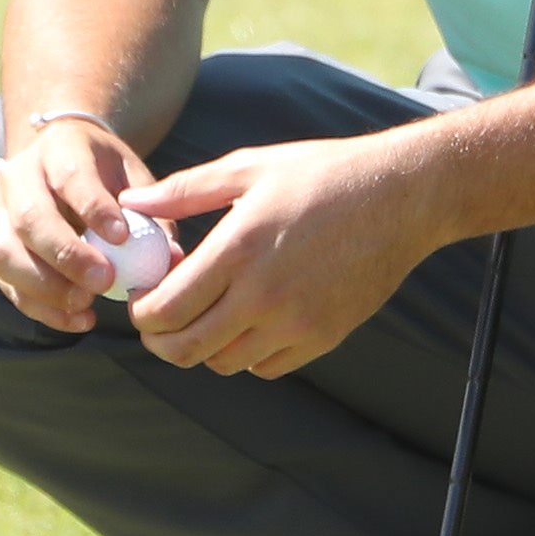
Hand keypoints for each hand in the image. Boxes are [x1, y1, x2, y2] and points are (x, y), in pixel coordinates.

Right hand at [0, 117, 153, 333]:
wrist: (62, 166)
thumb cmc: (107, 177)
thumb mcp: (135, 180)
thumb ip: (155, 216)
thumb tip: (172, 257)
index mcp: (59, 146)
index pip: (70, 175)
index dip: (93, 208)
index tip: (122, 238)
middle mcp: (18, 175)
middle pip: (30, 217)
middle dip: (66, 255)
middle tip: (104, 282)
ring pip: (4, 253)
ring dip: (46, 287)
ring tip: (87, 305)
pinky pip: (7, 284)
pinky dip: (41, 308)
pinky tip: (77, 319)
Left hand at [120, 132, 440, 378]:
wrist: (401, 197)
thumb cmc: (322, 175)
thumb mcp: (249, 168)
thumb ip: (185, 190)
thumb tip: (133, 204)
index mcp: (239, 249)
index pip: (167, 308)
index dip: (142, 313)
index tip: (141, 302)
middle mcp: (264, 294)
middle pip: (187, 349)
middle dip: (160, 342)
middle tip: (157, 324)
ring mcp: (297, 322)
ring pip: (224, 363)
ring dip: (204, 347)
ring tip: (205, 317)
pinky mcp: (324, 337)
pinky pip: (266, 367)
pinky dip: (246, 354)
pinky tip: (247, 322)